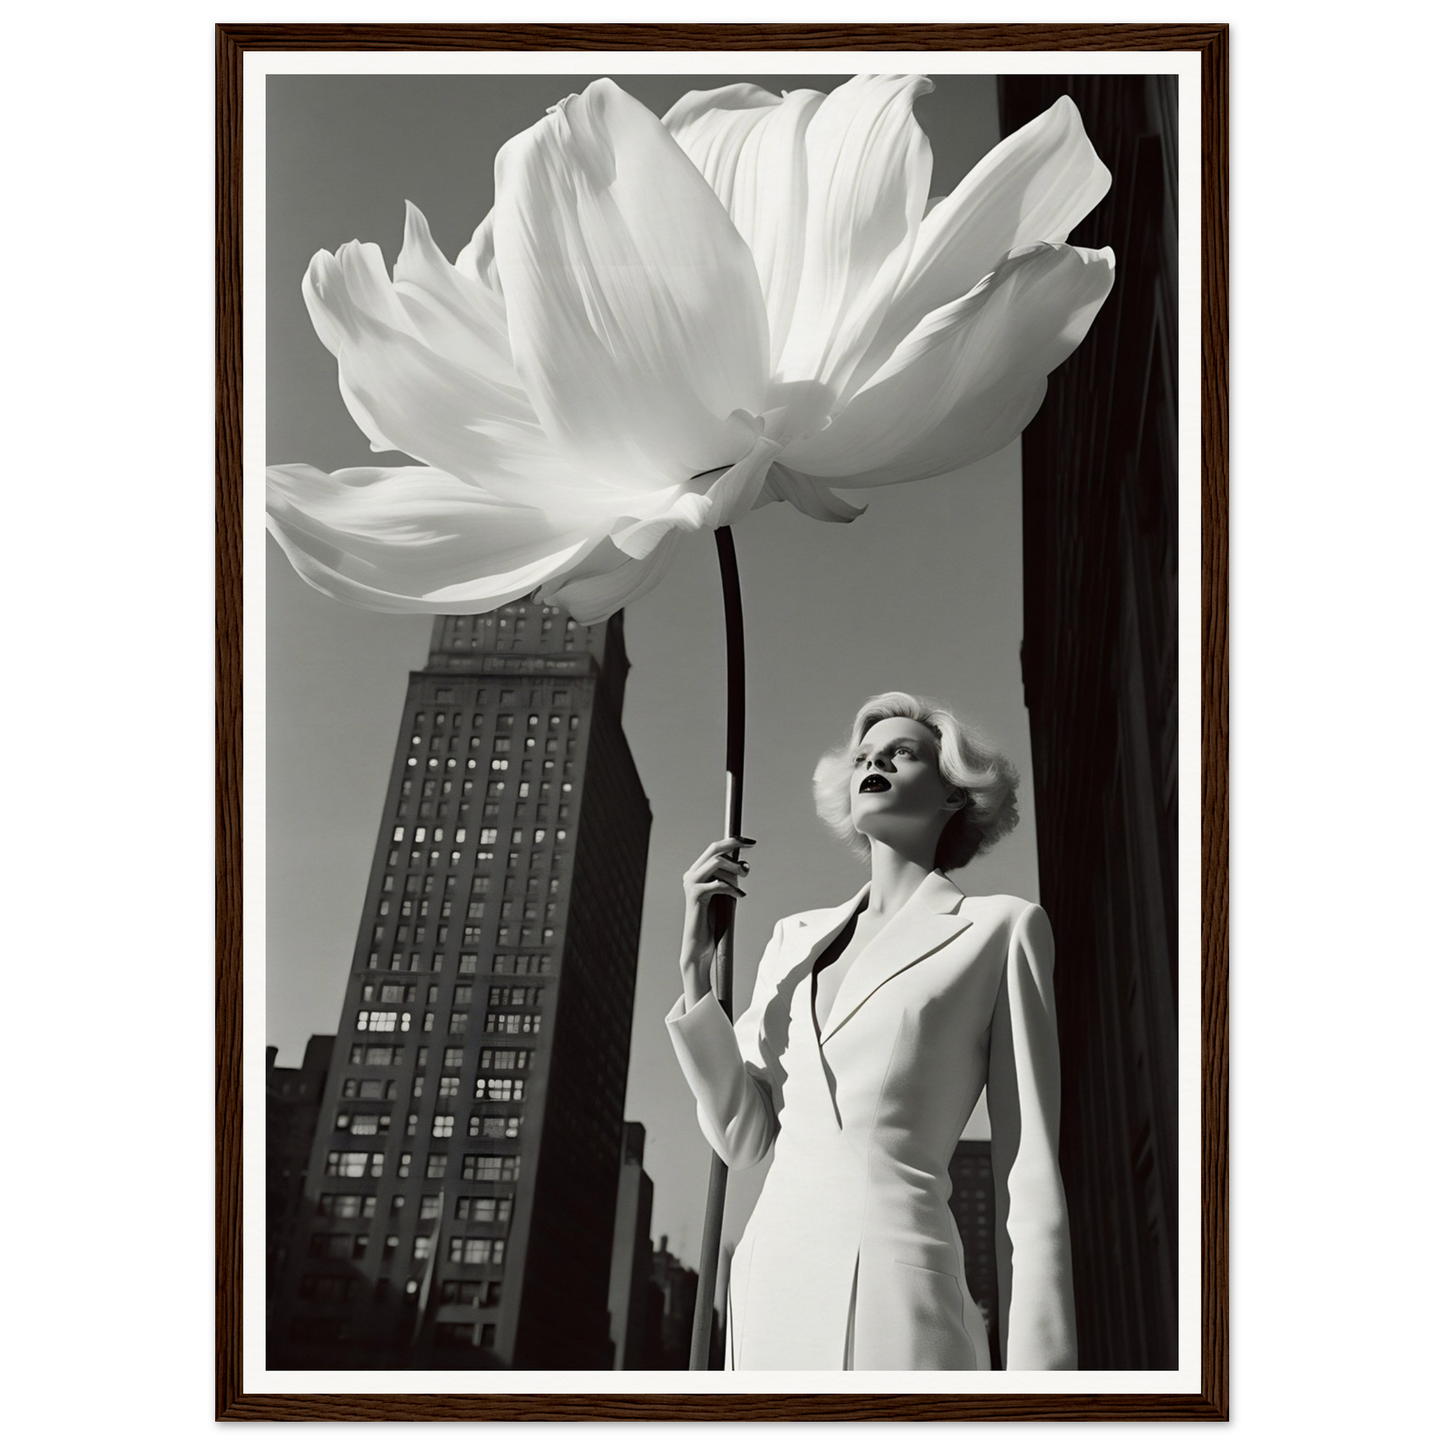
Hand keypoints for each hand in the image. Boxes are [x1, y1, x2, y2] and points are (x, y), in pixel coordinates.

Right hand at [680, 836, 753, 1004]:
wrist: (699, 946)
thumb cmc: (713, 922)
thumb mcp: (724, 895)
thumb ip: (730, 879)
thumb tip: (744, 866)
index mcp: (697, 872)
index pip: (714, 849)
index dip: (732, 841)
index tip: (750, 842)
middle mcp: (691, 874)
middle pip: (713, 849)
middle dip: (734, 845)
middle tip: (752, 847)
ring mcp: (691, 884)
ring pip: (717, 863)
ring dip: (735, 869)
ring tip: (745, 879)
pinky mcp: (695, 895)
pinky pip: (718, 883)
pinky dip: (732, 887)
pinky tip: (740, 896)